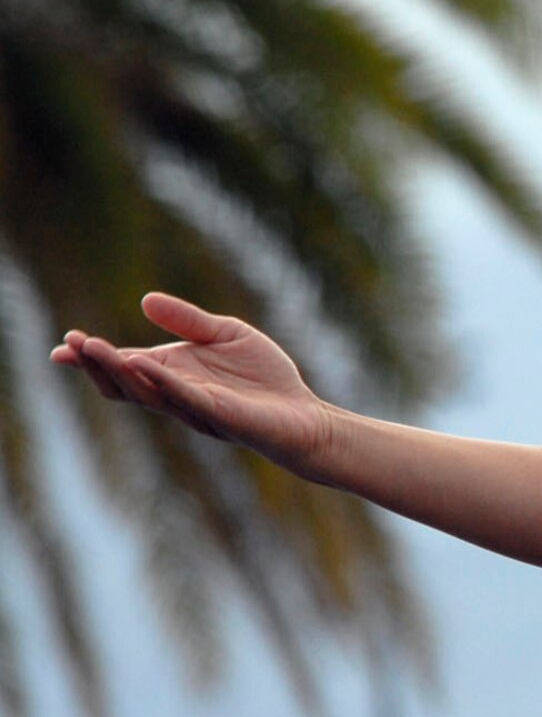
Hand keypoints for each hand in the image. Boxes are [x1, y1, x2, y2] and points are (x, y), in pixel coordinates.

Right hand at [49, 293, 335, 471]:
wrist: (304, 414)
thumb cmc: (265, 377)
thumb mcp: (226, 334)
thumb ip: (189, 320)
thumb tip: (146, 299)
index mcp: (173, 373)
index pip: (124, 366)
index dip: (93, 358)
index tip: (63, 345)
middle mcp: (176, 394)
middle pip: (124, 384)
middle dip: (96, 365)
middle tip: (71, 345)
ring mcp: (196, 408)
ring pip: (147, 394)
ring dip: (120, 372)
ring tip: (94, 349)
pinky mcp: (222, 416)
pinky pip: (187, 399)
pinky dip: (165, 383)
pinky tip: (145, 367)